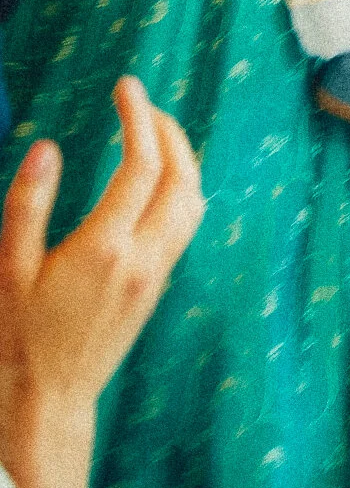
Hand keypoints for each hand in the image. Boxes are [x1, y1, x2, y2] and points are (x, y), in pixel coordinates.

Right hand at [0, 80, 202, 487]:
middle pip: (182, 175)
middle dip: (169, 129)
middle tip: (143, 103)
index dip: (139, 115)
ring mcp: (157, 274)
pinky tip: (159, 179)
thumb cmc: (19, 337)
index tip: (127, 86)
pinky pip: (187, 224)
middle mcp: (143, 258)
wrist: (47, 401)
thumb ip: (27, 205)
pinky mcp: (159, 287)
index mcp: (105, 247)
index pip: (142, 163)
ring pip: (194, 200)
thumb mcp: (9, 268)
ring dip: (183, 157)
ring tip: (155, 132)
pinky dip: (183, 187)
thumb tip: (46, 148)